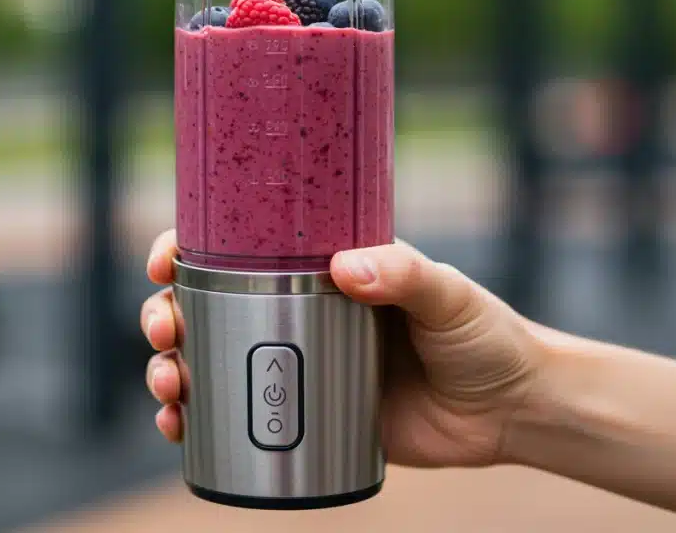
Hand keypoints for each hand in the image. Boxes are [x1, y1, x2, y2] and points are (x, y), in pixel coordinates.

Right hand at [140, 229, 548, 467]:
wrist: (510, 411)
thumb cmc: (484, 336)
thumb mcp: (448, 295)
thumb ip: (404, 274)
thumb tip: (346, 266)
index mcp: (322, 270)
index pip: (239, 248)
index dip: (188, 251)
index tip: (166, 260)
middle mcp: (299, 314)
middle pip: (205, 308)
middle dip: (165, 316)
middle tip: (166, 333)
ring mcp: (299, 366)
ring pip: (209, 362)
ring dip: (170, 369)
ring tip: (168, 385)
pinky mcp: (307, 417)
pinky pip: (238, 416)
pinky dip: (197, 421)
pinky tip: (177, 427)